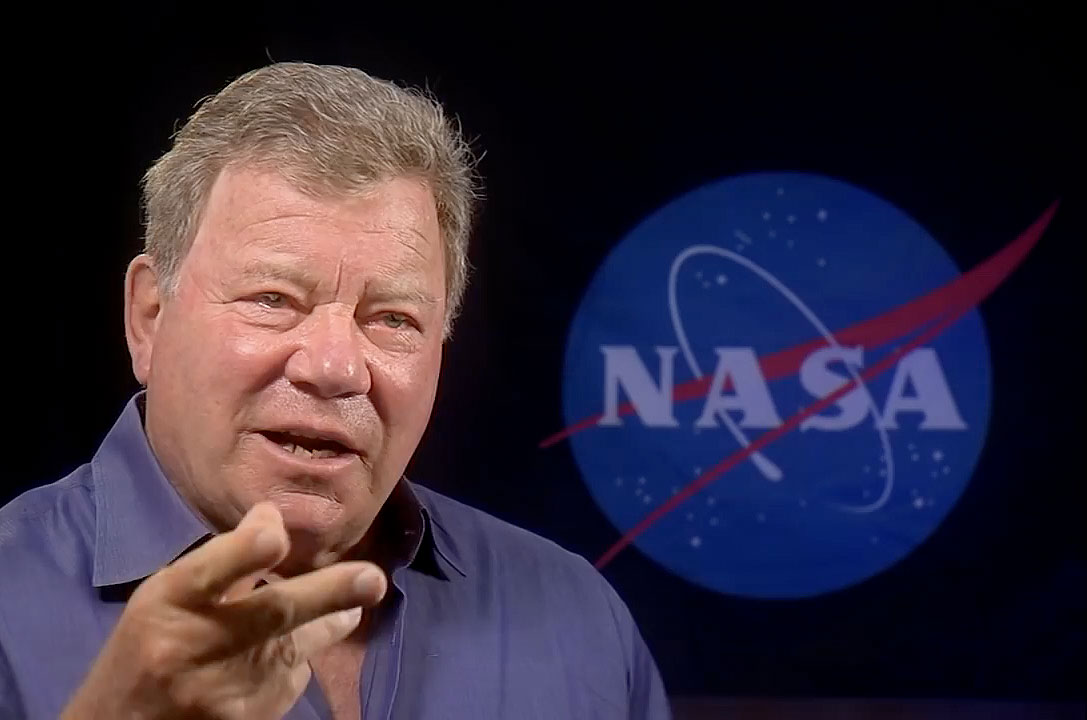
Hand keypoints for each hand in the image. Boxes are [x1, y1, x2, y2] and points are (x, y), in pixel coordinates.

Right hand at [61, 501, 386, 718]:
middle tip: (372, 580)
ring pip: (299, 646)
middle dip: (328, 594)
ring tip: (350, 604)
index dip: (242, 552)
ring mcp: (226, 692)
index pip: (207, 573)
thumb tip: (271, 515)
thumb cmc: (144, 650)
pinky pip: (292, 677)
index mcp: (169, 603)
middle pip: (272, 613)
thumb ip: (221, 563)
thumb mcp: (165, 599)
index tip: (274, 532)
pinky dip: (293, 660)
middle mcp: (196, 647)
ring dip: (328, 620)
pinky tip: (270, 660)